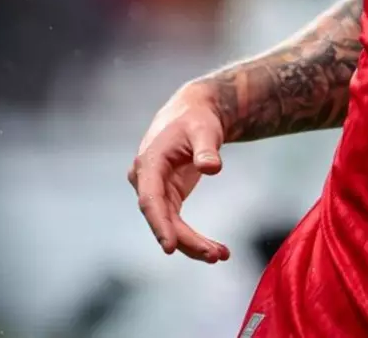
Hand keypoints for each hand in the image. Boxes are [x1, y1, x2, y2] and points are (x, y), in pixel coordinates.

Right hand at [127, 81, 231, 262]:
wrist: (193, 113)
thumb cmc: (196, 119)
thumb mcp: (204, 130)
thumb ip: (206, 149)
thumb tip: (212, 168)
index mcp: (149, 163)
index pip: (150, 199)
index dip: (159, 224)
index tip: (169, 247)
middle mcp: (146, 180)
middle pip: (162, 217)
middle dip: (185, 240)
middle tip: (213, 255)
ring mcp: (155, 190)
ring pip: (170, 225)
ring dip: (192, 244)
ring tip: (221, 255)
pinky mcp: (167, 196)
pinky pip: (177, 223)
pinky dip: (194, 238)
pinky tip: (216, 250)